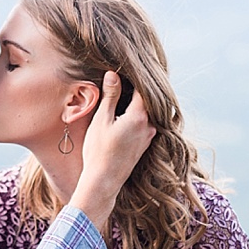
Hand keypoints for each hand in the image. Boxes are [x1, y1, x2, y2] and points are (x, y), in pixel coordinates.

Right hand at [70, 72, 156, 231]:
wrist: (104, 180)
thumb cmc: (99, 150)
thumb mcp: (102, 120)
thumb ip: (111, 96)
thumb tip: (114, 74)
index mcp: (140, 116)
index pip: (144, 89)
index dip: (135, 77)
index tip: (127, 69)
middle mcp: (150, 125)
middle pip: (149, 100)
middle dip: (138, 89)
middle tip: (126, 77)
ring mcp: (149, 135)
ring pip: (148, 112)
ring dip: (139, 102)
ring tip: (125, 93)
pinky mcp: (145, 143)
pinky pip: (146, 122)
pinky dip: (138, 114)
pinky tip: (125, 112)